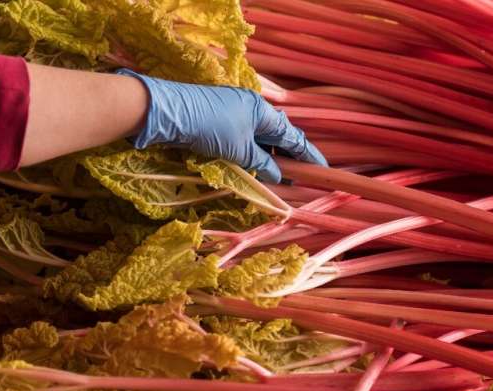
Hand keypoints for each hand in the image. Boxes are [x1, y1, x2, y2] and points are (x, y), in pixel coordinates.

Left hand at [117, 69, 326, 182]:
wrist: (169, 113)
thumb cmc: (209, 127)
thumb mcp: (240, 151)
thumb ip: (263, 164)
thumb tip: (279, 176)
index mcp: (264, 112)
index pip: (294, 137)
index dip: (309, 155)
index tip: (323, 169)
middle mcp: (253, 109)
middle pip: (279, 137)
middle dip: (290, 158)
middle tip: (299, 179)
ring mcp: (236, 112)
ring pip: (262, 139)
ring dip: (270, 158)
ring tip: (277, 178)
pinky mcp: (221, 119)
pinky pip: (246, 138)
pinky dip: (254, 153)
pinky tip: (254, 167)